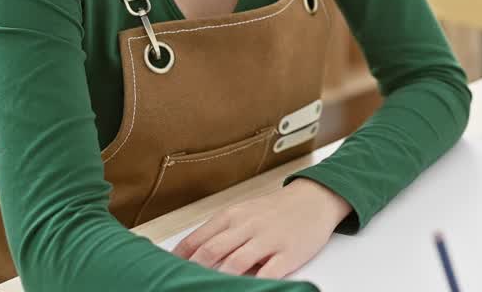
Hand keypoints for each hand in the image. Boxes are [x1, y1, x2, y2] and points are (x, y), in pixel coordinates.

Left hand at [172, 178, 351, 278]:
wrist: (314, 198)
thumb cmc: (275, 209)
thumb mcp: (244, 213)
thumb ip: (221, 232)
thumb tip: (193, 256)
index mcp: (232, 216)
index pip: (197, 240)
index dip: (179, 259)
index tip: (167, 273)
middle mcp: (246, 226)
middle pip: (211, 252)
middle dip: (194, 272)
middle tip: (182, 285)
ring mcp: (267, 240)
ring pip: (235, 264)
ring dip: (219, 280)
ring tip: (207, 289)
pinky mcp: (288, 254)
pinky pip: (267, 274)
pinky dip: (254, 285)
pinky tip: (245, 289)